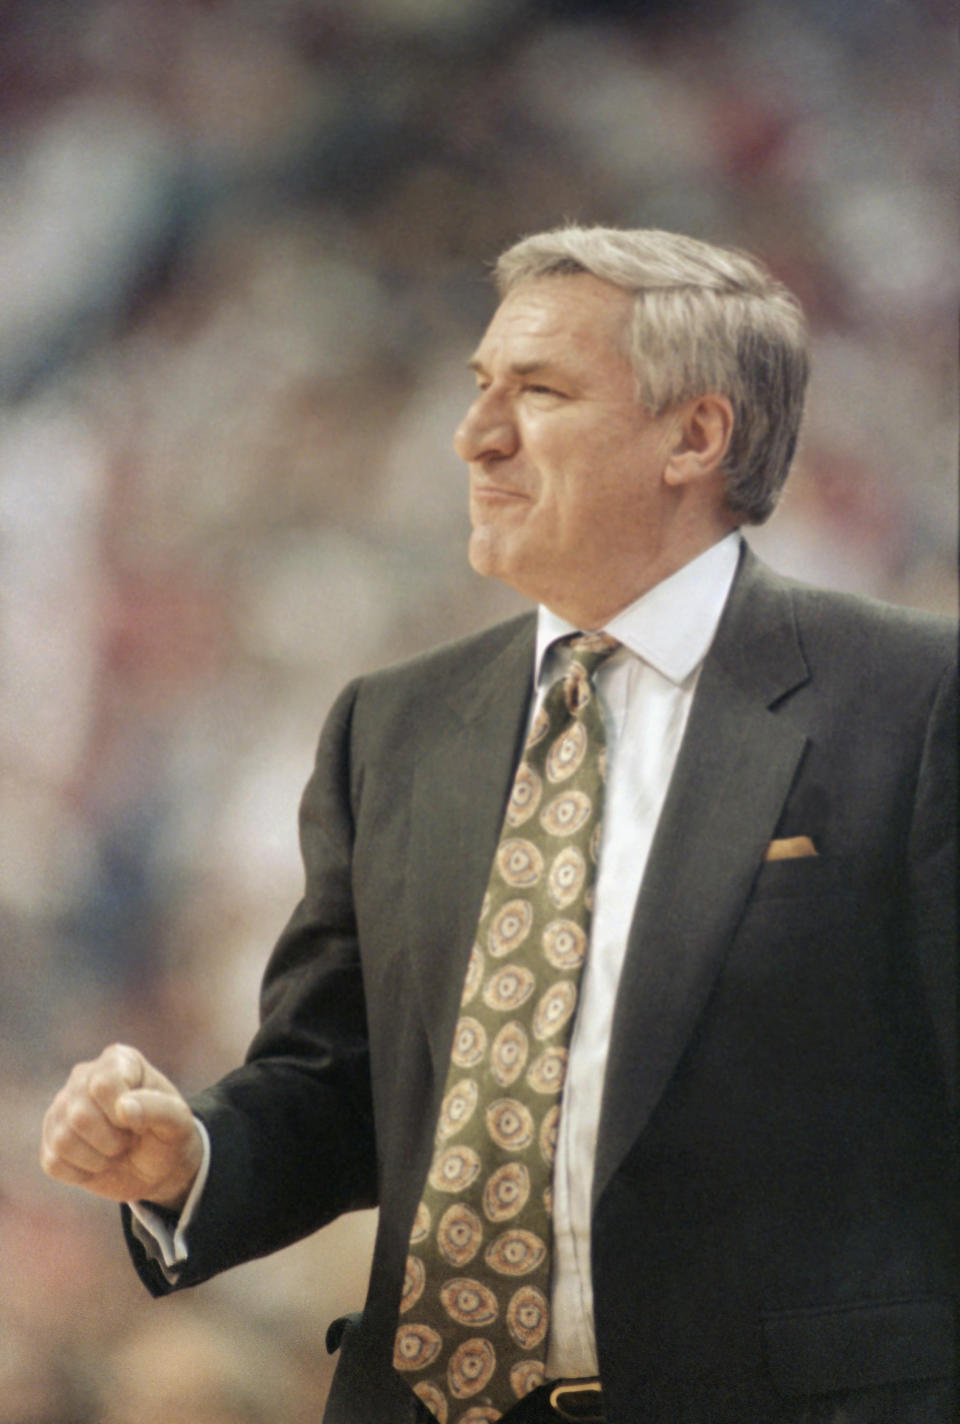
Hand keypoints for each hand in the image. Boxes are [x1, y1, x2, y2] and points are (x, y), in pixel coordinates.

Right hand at [40, 1044, 202, 1209]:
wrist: (156, 1168)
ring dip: (98, 1158)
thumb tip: (123, 1107)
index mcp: (118, 1060)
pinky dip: (82, 1173)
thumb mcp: (178, 1122)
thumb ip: (159, 1108)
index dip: (124, 1114)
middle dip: (112, 1140)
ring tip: (114, 1150)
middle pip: (80, 1115)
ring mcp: (61, 1108)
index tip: (142, 1123)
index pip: (103, 1085)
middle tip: (129, 1140)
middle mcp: (83, 1077)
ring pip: (63, 1140)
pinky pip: (54, 1163)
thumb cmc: (167, 1135)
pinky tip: (98, 1163)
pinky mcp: (50, 1140)